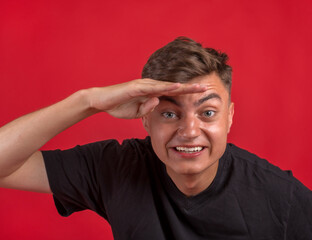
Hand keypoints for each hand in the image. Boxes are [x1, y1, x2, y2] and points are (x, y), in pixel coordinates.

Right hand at [88, 78, 206, 118]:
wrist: (100, 101)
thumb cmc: (119, 106)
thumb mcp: (138, 112)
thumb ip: (148, 107)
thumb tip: (158, 102)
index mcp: (152, 92)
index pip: (174, 93)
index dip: (188, 93)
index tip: (201, 94)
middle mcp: (150, 86)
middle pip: (174, 87)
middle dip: (191, 87)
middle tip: (206, 87)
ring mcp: (144, 85)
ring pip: (167, 85)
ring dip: (183, 86)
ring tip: (197, 87)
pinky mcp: (136, 87)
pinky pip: (153, 88)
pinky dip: (166, 88)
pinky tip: (177, 87)